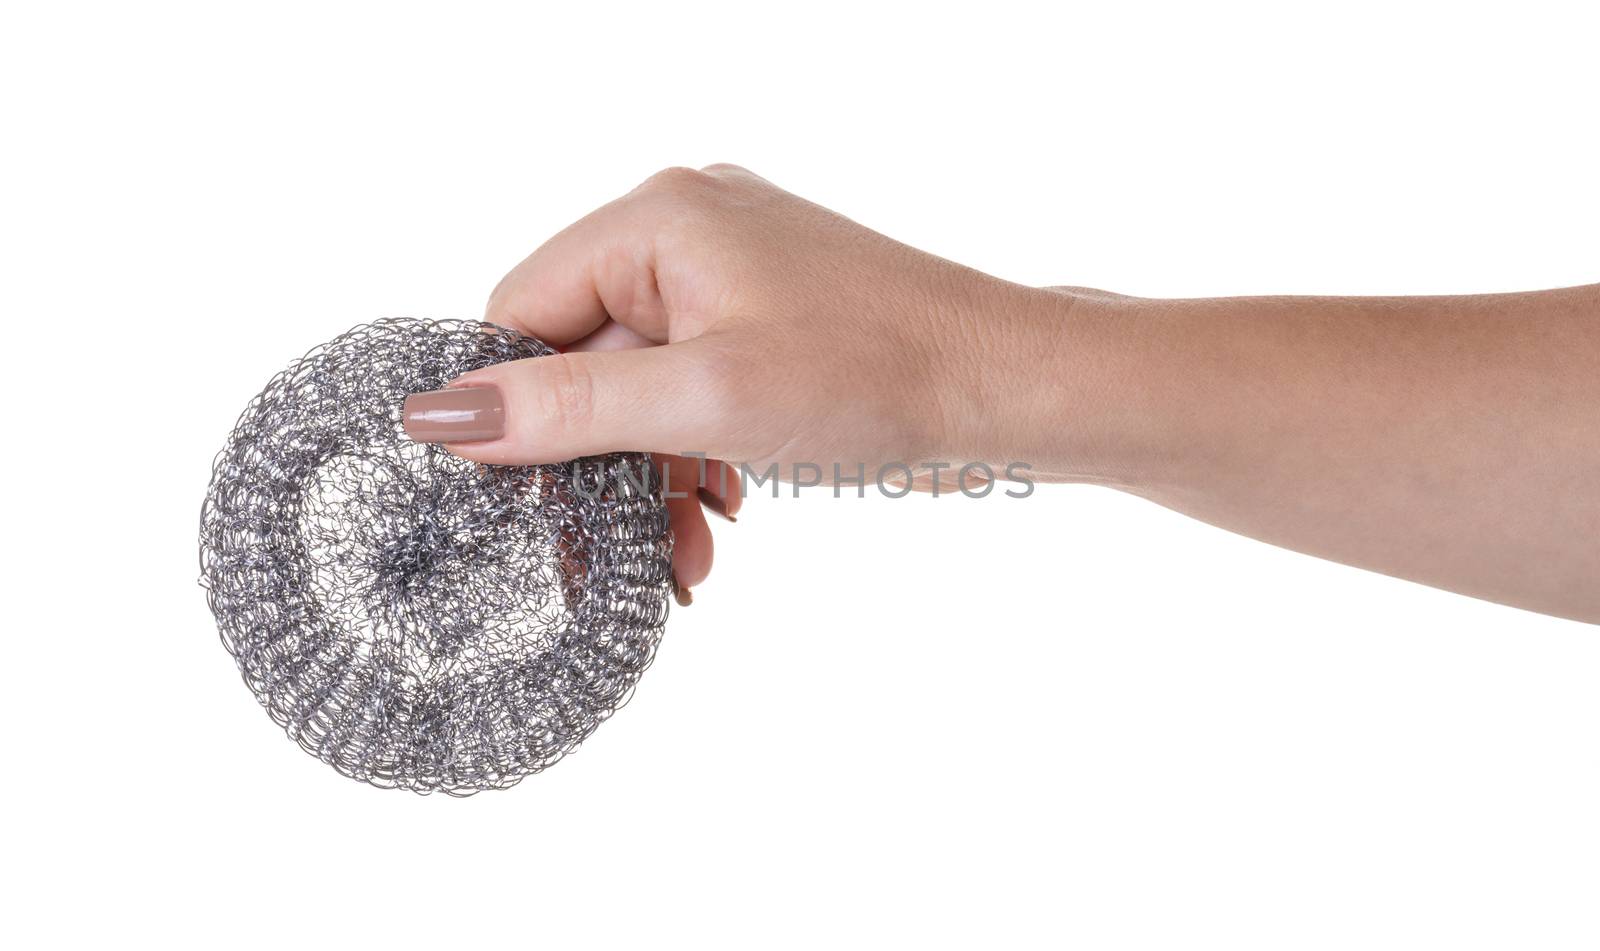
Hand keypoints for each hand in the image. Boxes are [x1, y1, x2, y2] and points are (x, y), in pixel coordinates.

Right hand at [404, 164, 1052, 596]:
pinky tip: (715, 525)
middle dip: (593, 468)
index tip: (514, 499)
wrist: (1010, 391)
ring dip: (647, 482)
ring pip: (638, 393)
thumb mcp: (706, 399)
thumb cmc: (878, 374)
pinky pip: (691, 398)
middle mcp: (687, 238)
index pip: (522, 311)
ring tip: (679, 562)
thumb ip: (568, 409)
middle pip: (580, 361)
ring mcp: (731, 283)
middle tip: (599, 559)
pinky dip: (691, 464)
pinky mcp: (765, 330)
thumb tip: (440, 413)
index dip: (511, 409)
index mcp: (658, 222)